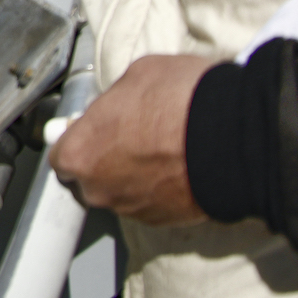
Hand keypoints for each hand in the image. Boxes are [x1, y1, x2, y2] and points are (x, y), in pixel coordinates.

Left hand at [49, 53, 213, 226]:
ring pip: (120, 192)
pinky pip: (150, 203)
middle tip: (130, 136)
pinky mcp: (164, 222)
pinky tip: (176, 166)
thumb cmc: (180, 101)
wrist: (235, 138)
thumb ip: (114, 100)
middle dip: (104, 159)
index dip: (79, 138)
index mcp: (79, 153)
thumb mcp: (137, 76)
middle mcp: (98, 190)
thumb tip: (118, 105)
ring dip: (133, 175)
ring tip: (160, 149)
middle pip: (89, 178)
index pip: (62, 154)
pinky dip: (158, 189)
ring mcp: (131, 209)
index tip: (93, 129)